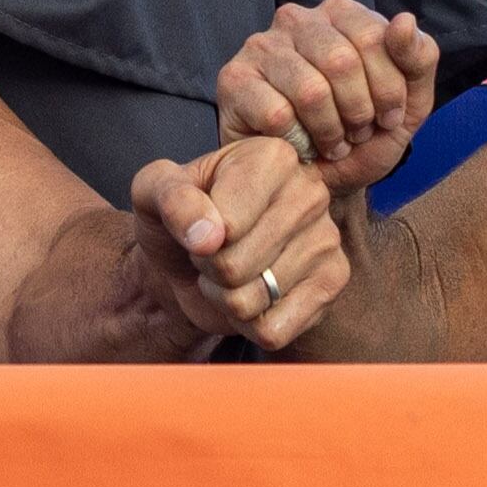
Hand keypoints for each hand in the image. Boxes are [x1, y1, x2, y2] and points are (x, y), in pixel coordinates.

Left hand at [128, 135, 352, 351]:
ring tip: (232, 271)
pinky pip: (273, 330)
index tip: (202, 222)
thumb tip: (207, 237)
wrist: (190, 259)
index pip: (226, 226)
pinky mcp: (333, 283)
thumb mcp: (153, 192)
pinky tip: (256, 295)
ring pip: (251, 301)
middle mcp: (310, 192)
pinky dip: (250, 324)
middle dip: (209, 269)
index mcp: (272, 156)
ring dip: (226, 297)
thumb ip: (170, 197)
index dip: (198, 236)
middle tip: (214, 251)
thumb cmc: (179, 218)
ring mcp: (327, 239)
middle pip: (236, 266)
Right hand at [215, 0, 441, 197]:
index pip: (374, 37)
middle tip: (357, 134)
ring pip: (310, 91)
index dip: (389, 89)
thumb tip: (404, 20)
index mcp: (341, 13)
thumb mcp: (409, 103)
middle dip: (359, 112)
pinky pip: (277, 114)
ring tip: (332, 143)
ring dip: (330, 132)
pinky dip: (297, 142)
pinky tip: (300, 146)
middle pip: (342, 62)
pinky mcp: (234, 80)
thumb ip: (419, 59)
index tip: (389, 118)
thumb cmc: (361, 138)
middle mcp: (297, 19)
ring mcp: (261, 47)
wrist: (318, 183)